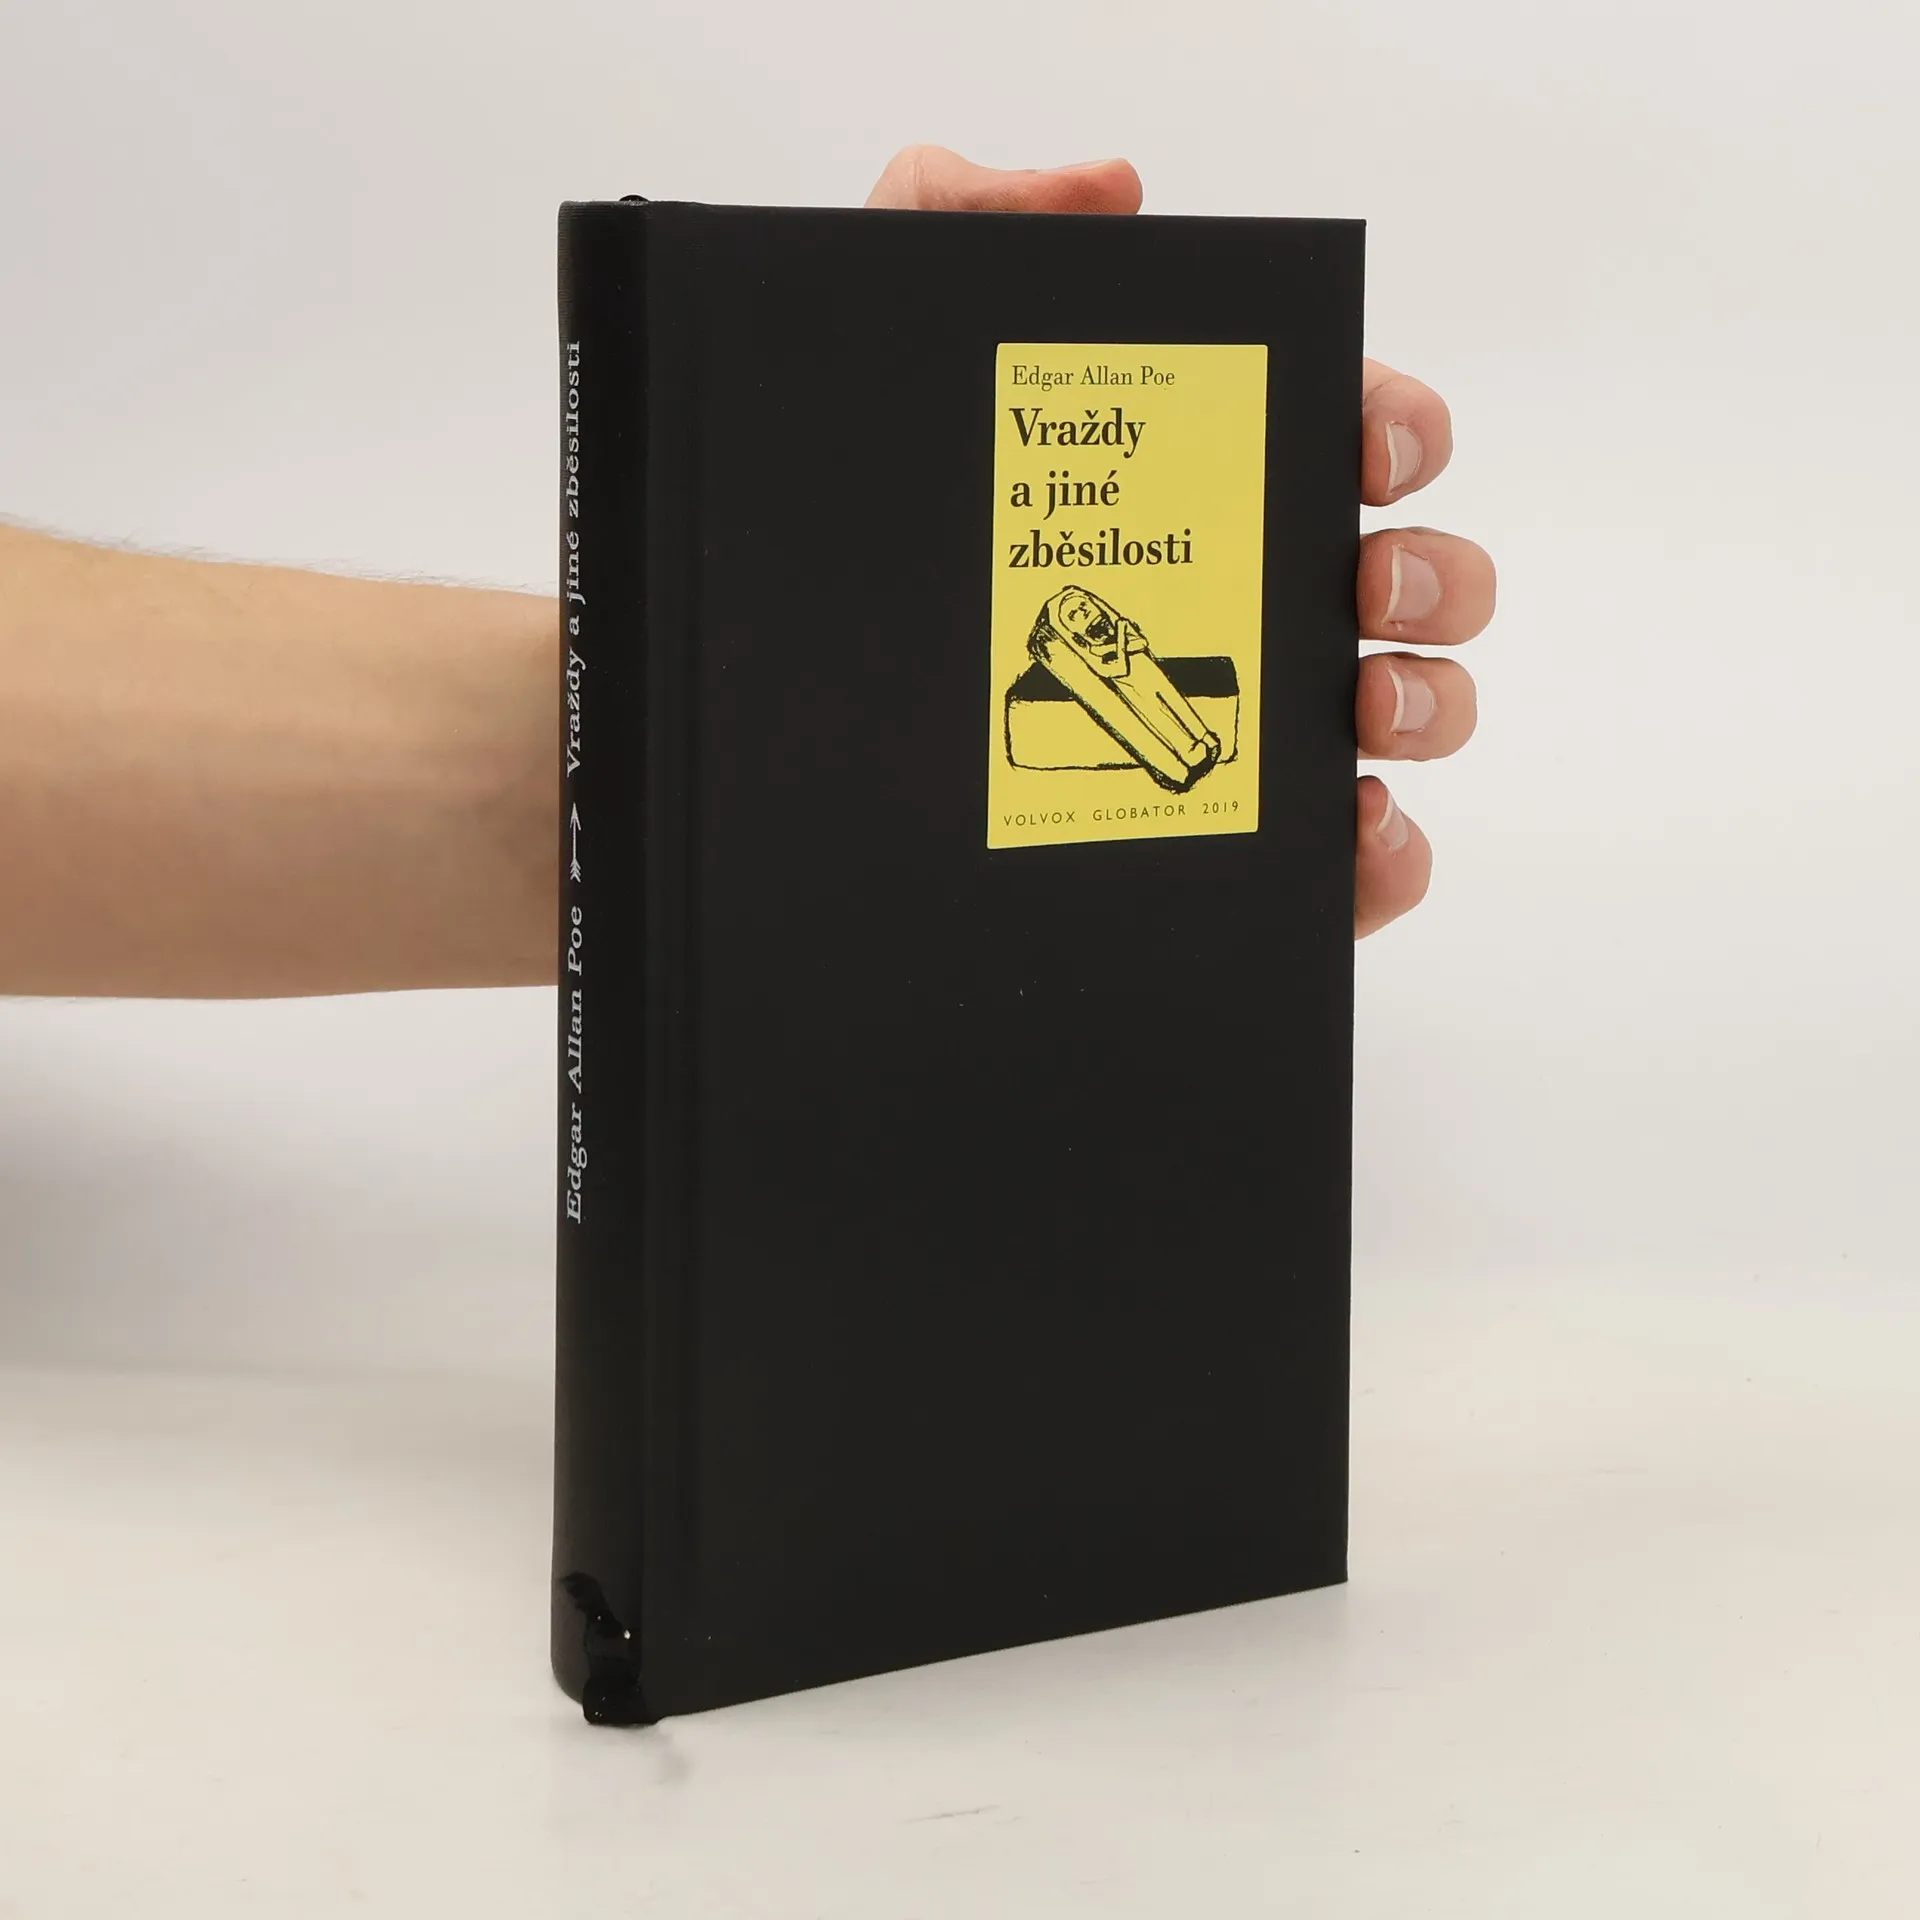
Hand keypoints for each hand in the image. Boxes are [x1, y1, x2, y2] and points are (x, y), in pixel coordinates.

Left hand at [867, 147, 1494, 938]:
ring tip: (1359, 709)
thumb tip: (1106, 193)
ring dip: (1427, 702)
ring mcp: (1248, 721)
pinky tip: (1355, 830)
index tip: (1362, 444)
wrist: (787, 719)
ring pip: (1411, 709)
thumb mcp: (883, 341)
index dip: (1396, 427)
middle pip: (1414, 576)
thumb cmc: (853, 536)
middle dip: (1429, 572)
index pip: (1354, 435)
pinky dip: (1387, 853)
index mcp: (1206, 482)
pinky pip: (1353, 859)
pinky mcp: (1234, 839)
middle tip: (1359, 581)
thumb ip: (965, 218)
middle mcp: (1247, 598)